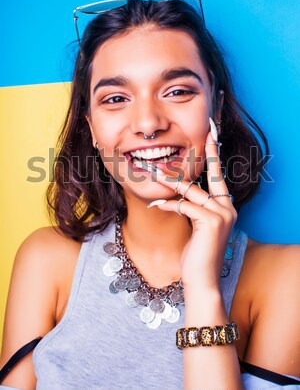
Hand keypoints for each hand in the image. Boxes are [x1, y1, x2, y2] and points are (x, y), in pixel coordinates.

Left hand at [149, 130, 236, 288]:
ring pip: (192, 191)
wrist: (200, 280)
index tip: (212, 135)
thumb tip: (179, 191)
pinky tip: (157, 205)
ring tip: (155, 174)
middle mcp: (228, 209)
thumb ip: (193, 207)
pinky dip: (169, 204)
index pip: (218, 177)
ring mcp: (222, 215)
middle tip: (198, 136)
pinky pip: (185, 205)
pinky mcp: (212, 222)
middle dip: (201, 157)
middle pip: (209, 178)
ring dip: (172, 184)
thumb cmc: (195, 254)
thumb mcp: (195, 226)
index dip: (214, 155)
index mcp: (226, 208)